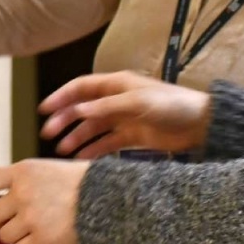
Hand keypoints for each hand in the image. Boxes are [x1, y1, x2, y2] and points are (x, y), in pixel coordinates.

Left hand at [0, 160, 89, 243]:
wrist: (106, 197)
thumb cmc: (77, 182)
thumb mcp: (44, 169)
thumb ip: (20, 181)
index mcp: (21, 171)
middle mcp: (21, 193)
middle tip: (14, 220)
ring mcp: (31, 217)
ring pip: (3, 235)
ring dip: (13, 236)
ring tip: (32, 230)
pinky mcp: (42, 238)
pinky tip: (37, 241)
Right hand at [39, 71, 210, 158]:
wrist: (201, 124)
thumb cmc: (171, 105)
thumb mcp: (138, 102)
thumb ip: (107, 106)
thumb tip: (78, 111)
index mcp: (116, 84)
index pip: (80, 88)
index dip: (60, 97)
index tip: (43, 110)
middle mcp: (116, 100)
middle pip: (83, 109)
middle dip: (64, 120)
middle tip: (48, 135)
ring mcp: (123, 119)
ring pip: (92, 128)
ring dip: (76, 137)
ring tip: (61, 151)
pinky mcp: (132, 136)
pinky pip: (106, 143)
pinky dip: (93, 150)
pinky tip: (80, 159)